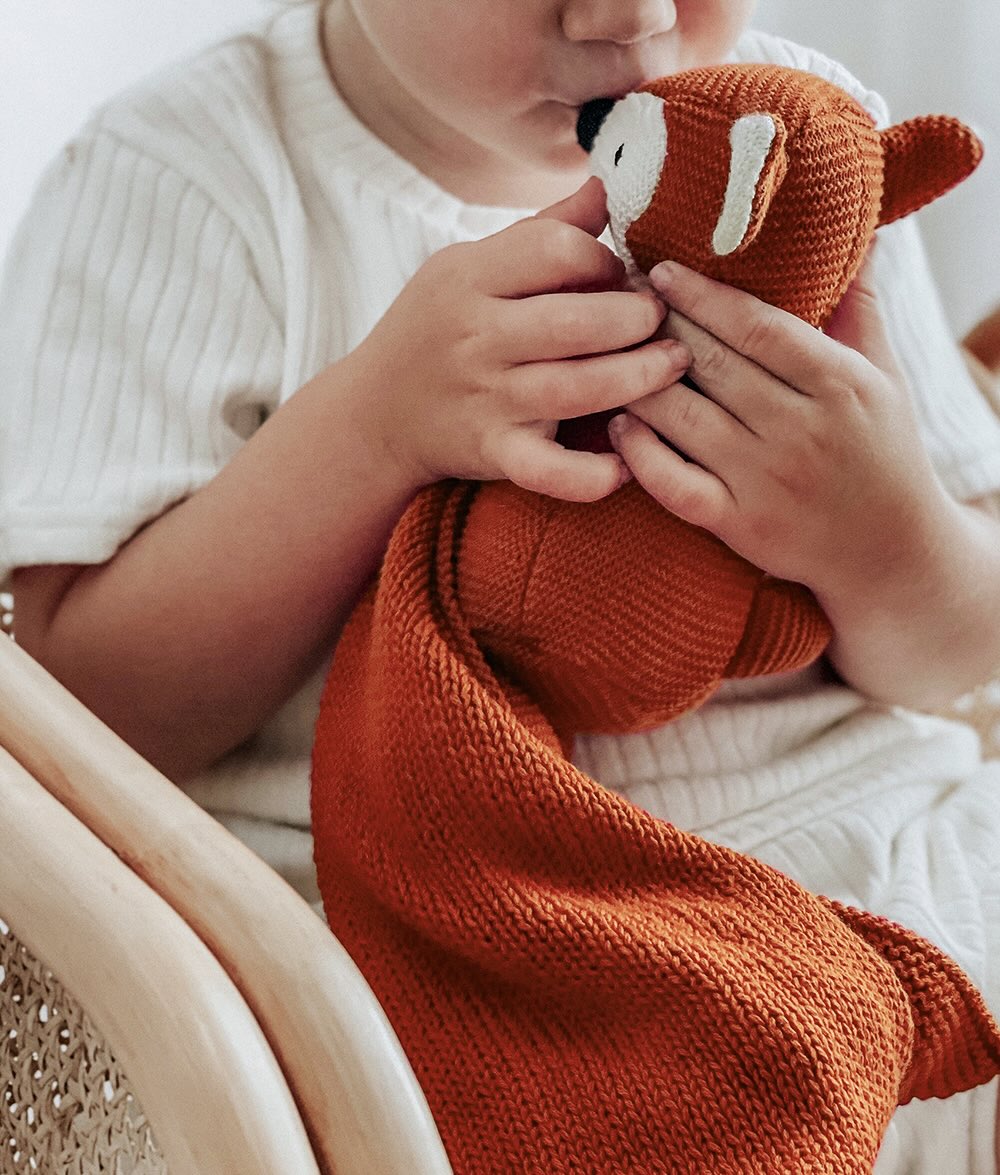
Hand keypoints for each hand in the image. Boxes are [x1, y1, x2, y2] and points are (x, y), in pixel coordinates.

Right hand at [346, 177, 689, 501]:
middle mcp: (476, 337)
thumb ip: (541, 232)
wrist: (375, 413)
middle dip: (639, 318)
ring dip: (640, 378)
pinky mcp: (492, 453)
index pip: (557, 250)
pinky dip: (592, 475)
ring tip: (673, 365)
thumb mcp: (469, 267)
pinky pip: (550, 471)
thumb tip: (607, 184)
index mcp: (470, 278)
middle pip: (578, 321)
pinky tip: (628, 463)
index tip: (623, 276)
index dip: (606, 260)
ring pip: (579, 389)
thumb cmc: (436, 329)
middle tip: (665, 320)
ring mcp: (485, 399)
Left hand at [607, 254, 954, 606]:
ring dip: (639, 381)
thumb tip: (860, 235)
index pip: (758, 327)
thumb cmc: (883, 451)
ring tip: (606, 350)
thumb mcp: (885, 375)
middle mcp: (802, 430)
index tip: (663, 269)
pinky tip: (618, 425)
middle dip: (661, 325)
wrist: (890, 551)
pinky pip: (675, 485)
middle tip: (621, 295)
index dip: (704, 296)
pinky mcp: (739, 525)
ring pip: (684, 420)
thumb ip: (861, 306)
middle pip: (713, 366)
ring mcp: (766, 481)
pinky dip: (641, 455)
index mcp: (839, 383)